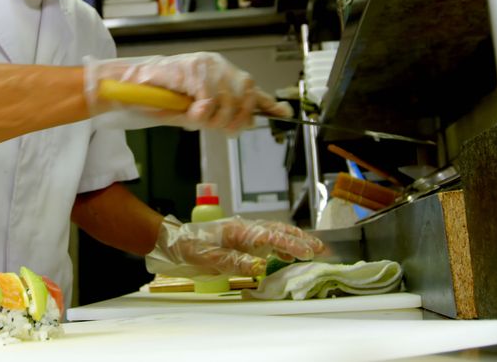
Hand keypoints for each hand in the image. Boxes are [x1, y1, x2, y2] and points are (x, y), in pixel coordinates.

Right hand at [84, 53, 292, 130]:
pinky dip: (202, 111)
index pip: (251, 87)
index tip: (282, 112)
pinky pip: (208, 97)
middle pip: (245, 94)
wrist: (129, 88)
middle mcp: (216, 65)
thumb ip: (221, 113)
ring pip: (229, 98)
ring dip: (216, 117)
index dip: (267, 102)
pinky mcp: (190, 69)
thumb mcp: (195, 110)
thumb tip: (249, 120)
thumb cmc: (159, 99)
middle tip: (217, 127)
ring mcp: (203, 64)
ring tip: (198, 119)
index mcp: (220, 73)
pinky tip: (192, 113)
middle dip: (235, 119)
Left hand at [144, 215, 326, 278]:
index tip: (309, 252)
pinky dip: (282, 244)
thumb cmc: (190, 247)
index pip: (272, 237)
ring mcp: (245, 231)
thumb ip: (235, 262)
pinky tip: (287, 254)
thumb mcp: (210, 259)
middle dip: (301, 239)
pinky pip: (267, 238)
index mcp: (240, 231)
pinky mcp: (241, 237)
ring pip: (276, 232)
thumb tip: (260, 268)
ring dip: (294, 240)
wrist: (174, 239)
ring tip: (312, 249)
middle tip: (321, 249)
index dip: (292, 245)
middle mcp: (246, 228)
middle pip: (279, 230)